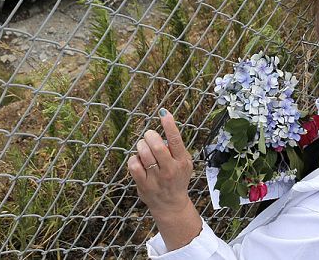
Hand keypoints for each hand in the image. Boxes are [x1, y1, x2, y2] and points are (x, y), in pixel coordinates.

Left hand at [128, 108, 201, 249]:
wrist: (171, 205)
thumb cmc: (177, 179)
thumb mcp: (184, 164)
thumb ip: (177, 148)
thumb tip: (166, 126)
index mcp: (182, 162)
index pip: (176, 141)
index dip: (169, 125)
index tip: (164, 112)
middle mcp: (170, 170)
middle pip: (156, 146)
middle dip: (150, 136)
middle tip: (149, 136)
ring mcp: (156, 179)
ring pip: (143, 153)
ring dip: (141, 146)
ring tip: (143, 148)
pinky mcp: (143, 185)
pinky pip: (133, 165)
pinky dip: (134, 159)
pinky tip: (138, 161)